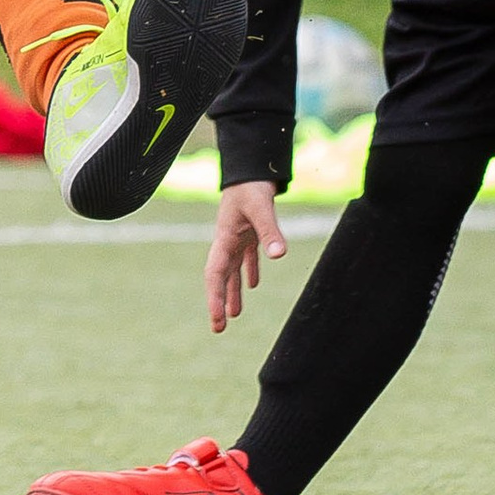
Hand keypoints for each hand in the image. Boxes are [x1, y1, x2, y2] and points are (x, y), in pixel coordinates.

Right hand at [206, 178, 288, 331]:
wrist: (251, 166)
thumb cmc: (251, 185)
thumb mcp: (261, 208)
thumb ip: (270, 232)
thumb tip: (279, 256)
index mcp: (224, 239)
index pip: (215, 275)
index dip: (215, 298)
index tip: (218, 319)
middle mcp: (227, 241)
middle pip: (220, 277)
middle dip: (219, 302)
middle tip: (218, 328)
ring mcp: (237, 237)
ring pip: (232, 271)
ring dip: (233, 291)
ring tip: (234, 315)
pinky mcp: (248, 231)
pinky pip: (246, 257)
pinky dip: (249, 272)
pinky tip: (254, 285)